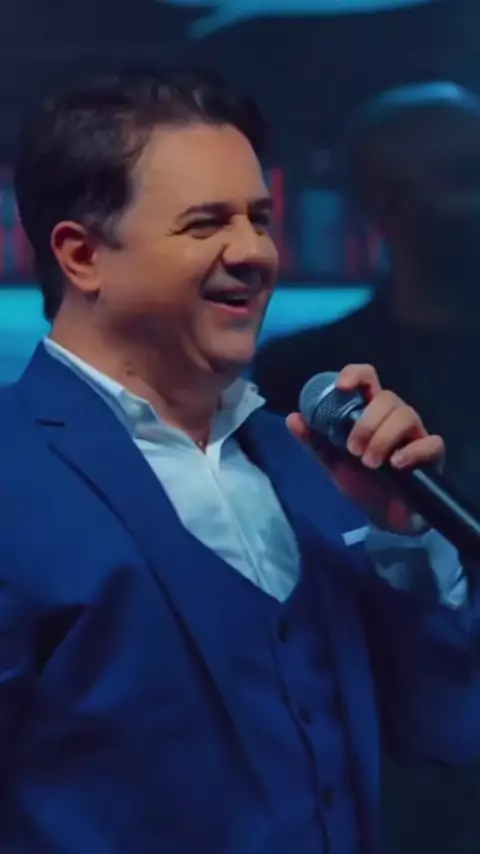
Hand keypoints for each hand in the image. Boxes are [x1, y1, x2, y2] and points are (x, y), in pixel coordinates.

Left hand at [287, 364, 444, 531]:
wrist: (382, 515)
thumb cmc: (361, 482)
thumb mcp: (332, 462)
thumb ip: (315, 441)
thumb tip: (293, 418)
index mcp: (371, 411)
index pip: (368, 378)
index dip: (356, 374)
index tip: (342, 387)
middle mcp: (394, 416)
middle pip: (387, 398)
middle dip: (366, 424)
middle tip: (353, 450)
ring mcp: (415, 433)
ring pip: (406, 415)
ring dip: (383, 438)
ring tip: (370, 462)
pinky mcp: (431, 453)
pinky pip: (431, 442)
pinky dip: (412, 451)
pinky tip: (396, 464)